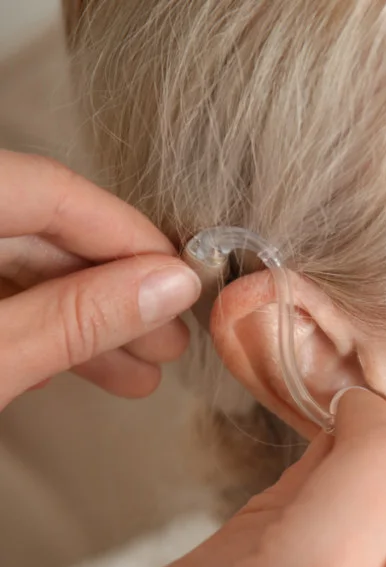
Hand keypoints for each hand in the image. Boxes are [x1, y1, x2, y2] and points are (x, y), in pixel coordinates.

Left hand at [0, 150, 200, 408]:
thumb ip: (77, 318)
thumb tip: (171, 287)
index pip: (51, 190)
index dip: (126, 234)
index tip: (182, 282)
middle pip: (36, 228)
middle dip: (108, 290)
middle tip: (166, 340)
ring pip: (11, 264)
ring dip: (76, 318)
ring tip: (135, 371)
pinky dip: (27, 322)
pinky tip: (63, 361)